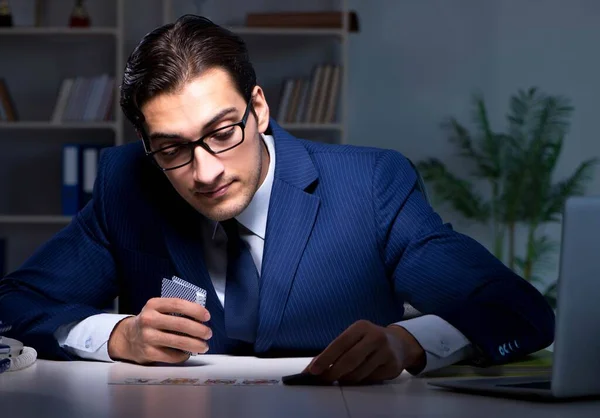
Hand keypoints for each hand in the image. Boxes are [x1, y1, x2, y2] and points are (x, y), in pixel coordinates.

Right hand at [108, 297, 211, 364]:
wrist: (128, 337)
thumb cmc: (151, 321)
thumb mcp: (158, 309)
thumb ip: (175, 310)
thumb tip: (201, 317)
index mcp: (153, 305)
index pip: (178, 304)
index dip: (195, 310)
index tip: (207, 316)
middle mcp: (149, 319)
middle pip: (180, 324)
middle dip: (199, 330)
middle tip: (208, 334)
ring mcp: (147, 337)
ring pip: (178, 341)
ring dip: (195, 345)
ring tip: (204, 346)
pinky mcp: (148, 353)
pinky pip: (172, 355)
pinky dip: (183, 355)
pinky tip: (187, 353)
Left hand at [303, 320, 424, 383]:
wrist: (400, 344)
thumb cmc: (369, 340)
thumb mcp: (354, 338)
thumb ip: (336, 350)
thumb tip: (315, 366)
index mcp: (361, 327)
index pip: (339, 343)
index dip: (325, 358)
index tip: (313, 370)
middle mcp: (375, 337)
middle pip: (349, 359)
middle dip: (333, 372)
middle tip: (324, 379)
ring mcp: (386, 352)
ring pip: (359, 373)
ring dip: (346, 379)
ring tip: (342, 377)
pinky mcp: (392, 366)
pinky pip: (370, 379)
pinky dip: (360, 381)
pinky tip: (359, 376)